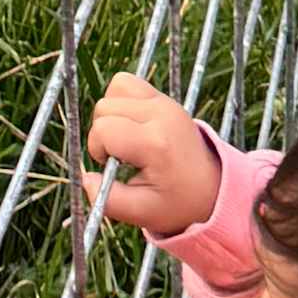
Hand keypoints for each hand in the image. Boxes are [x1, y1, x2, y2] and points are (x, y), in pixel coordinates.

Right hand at [84, 75, 220, 237]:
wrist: (212, 188)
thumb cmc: (177, 202)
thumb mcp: (142, 213)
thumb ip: (108, 200)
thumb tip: (85, 178)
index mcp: (155, 143)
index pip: (104, 129)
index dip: (98, 149)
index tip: (112, 166)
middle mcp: (161, 115)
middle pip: (104, 107)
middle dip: (102, 133)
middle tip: (121, 156)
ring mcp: (165, 102)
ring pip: (113, 90)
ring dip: (110, 114)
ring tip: (126, 138)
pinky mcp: (164, 97)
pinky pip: (127, 83)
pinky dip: (120, 100)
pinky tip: (130, 124)